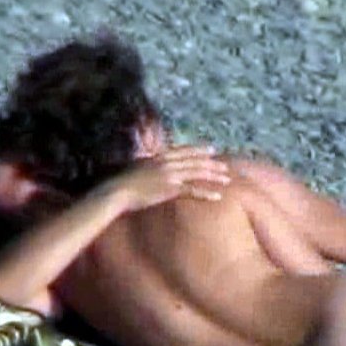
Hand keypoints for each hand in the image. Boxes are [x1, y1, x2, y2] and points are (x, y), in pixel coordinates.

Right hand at [103, 145, 231, 210]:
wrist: (118, 191)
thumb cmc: (123, 181)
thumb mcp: (137, 165)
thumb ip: (147, 162)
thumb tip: (148, 159)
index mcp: (160, 156)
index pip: (185, 150)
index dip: (199, 150)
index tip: (212, 149)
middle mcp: (168, 162)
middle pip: (195, 161)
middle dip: (212, 163)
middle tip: (225, 166)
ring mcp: (170, 175)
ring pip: (198, 173)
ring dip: (214, 176)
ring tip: (227, 179)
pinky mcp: (170, 189)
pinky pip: (193, 191)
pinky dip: (206, 193)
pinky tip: (217, 196)